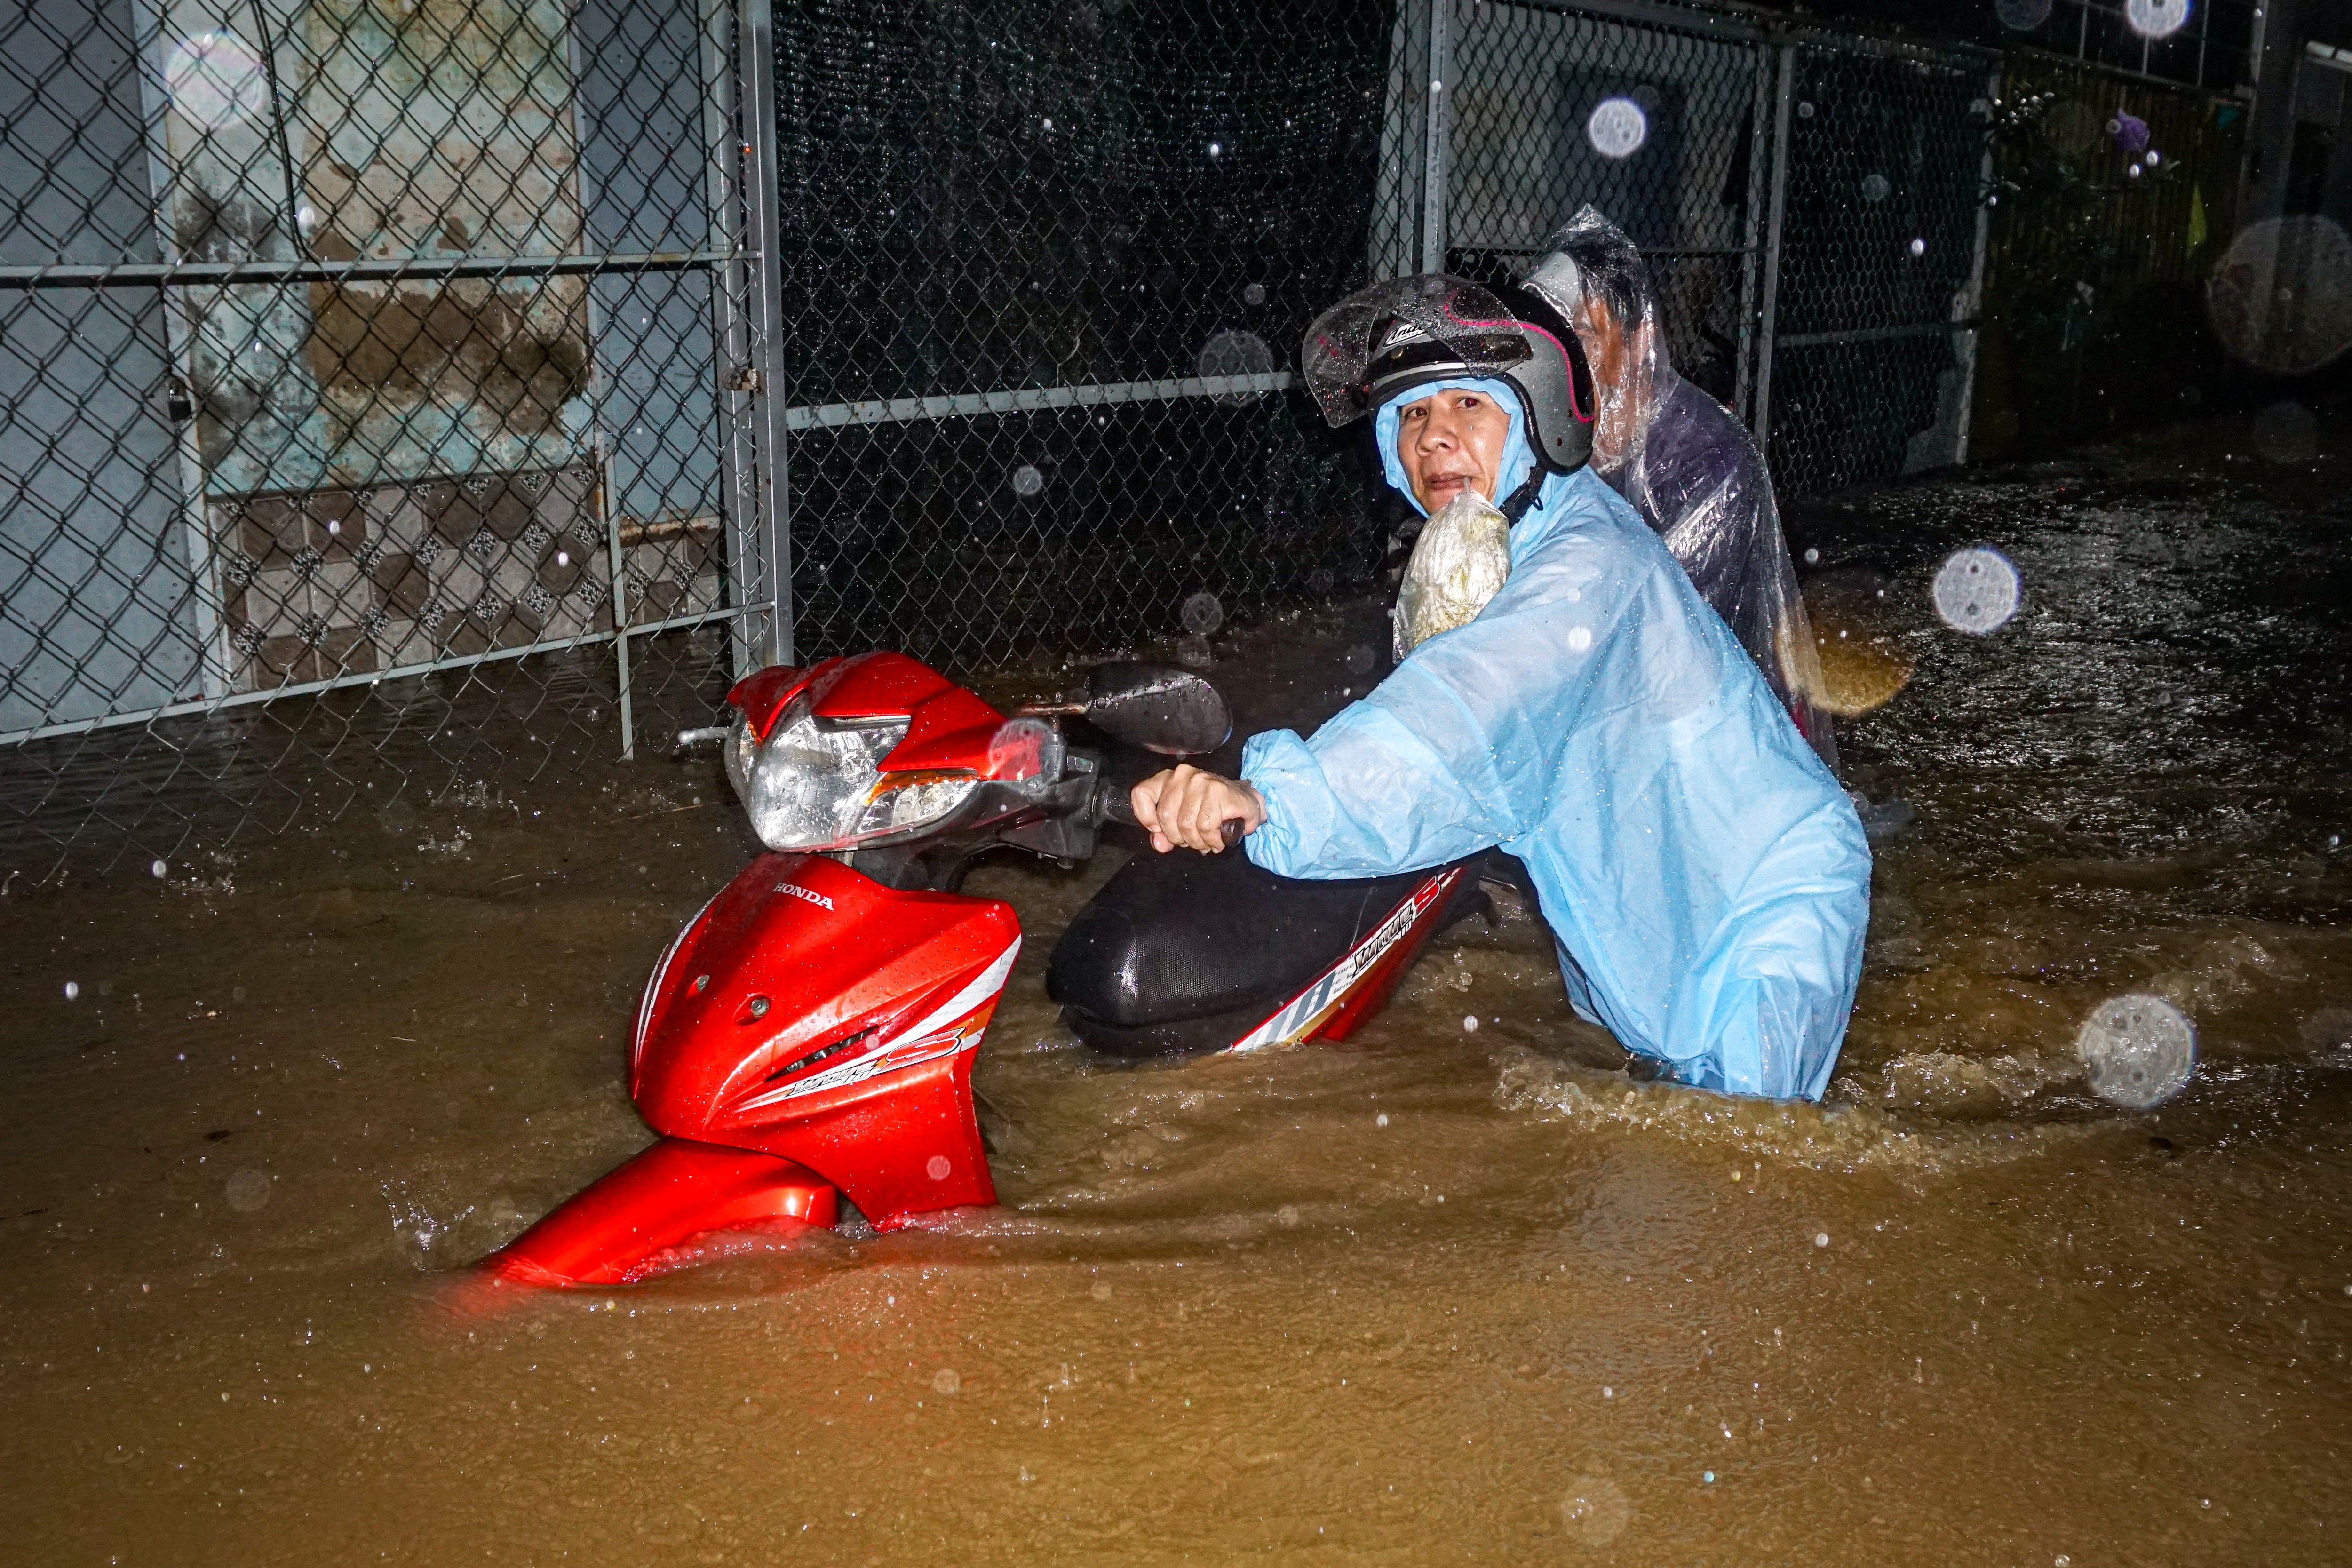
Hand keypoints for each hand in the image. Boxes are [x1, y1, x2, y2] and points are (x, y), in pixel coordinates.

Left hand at [1130, 764, 1265, 853]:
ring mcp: (1202, 781)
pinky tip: (1217, 841)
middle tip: (1193, 841)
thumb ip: (1164, 833)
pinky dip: (1211, 840)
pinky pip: (1205, 826)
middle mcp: (1183, 775)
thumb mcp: (1182, 819)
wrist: (1246, 801)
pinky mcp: (1220, 791)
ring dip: (1198, 842)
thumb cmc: (1212, 809)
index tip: (1158, 830)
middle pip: (1166, 817)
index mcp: (1169, 778)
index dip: (1146, 818)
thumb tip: (1160, 844)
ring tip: (1207, 843)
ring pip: (1186, 824)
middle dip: (1180, 838)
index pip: (1142, 793)